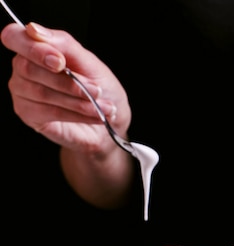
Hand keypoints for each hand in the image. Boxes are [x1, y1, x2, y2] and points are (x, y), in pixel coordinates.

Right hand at [0, 22, 129, 155]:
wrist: (112, 119)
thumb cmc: (100, 87)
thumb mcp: (90, 62)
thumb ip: (64, 45)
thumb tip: (34, 30)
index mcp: (35, 48)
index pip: (14, 37)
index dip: (34, 49)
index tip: (60, 62)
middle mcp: (23, 68)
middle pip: (30, 69)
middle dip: (69, 82)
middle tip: (96, 90)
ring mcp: (22, 92)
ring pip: (42, 93)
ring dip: (79, 101)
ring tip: (102, 106)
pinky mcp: (29, 114)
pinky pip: (50, 112)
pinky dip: (77, 114)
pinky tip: (94, 115)